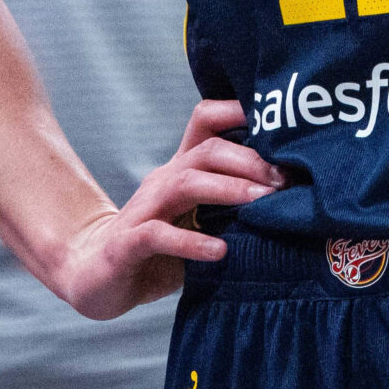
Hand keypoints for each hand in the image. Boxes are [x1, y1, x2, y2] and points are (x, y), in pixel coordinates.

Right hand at [46, 99, 283, 319]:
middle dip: (250, 160)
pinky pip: (159, 234)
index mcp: (182, 170)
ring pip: (186, 182)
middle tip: (286, 179)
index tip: (282, 124)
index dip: (238, 111)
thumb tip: (294, 204)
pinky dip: (192, 242)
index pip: (206, 122)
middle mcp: (164, 181)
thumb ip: (234, 210)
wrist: (94, 276)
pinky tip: (219, 251)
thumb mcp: (200, 222)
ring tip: (261, 201)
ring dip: (228, 189)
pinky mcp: (128, 244)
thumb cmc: (158, 250)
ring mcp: (144, 210)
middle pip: (207, 150)